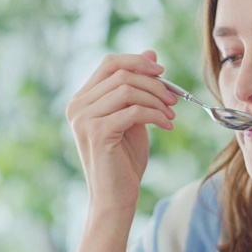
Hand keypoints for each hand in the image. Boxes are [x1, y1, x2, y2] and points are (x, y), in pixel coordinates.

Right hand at [66, 50, 176, 228]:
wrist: (116, 197)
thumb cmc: (124, 160)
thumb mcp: (133, 117)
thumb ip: (137, 88)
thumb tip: (151, 54)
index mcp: (83, 99)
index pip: (110, 63)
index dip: (138, 62)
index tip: (163, 73)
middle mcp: (77, 106)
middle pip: (121, 73)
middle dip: (154, 83)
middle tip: (173, 100)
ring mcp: (84, 119)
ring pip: (128, 89)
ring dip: (157, 99)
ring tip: (171, 115)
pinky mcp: (97, 133)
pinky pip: (133, 110)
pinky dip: (156, 115)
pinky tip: (168, 126)